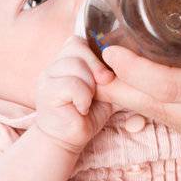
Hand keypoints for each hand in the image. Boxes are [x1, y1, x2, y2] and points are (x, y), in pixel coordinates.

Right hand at [34, 34, 116, 153]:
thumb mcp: (105, 89)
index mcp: (65, 61)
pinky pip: (72, 85)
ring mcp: (47, 78)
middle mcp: (53, 66)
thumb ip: (113, 73)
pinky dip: (83, 97)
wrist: (68, 140)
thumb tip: (134, 61)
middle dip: (96, 66)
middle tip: (104, 84)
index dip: (95, 52)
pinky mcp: (46, 93)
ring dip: (90, 85)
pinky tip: (81, 108)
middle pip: (77, 48)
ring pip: (75, 65)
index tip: (106, 73)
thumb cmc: (87, 114)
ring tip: (88, 100)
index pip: (78, 41)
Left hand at [98, 0, 180, 162]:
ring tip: (111, 78)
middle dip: (119, 91)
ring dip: (140, 104)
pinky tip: (157, 94)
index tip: (106, 51)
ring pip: (176, 126)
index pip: (168, 89)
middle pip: (159, 113)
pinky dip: (170, 113)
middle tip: (89, 67)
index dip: (130, 72)